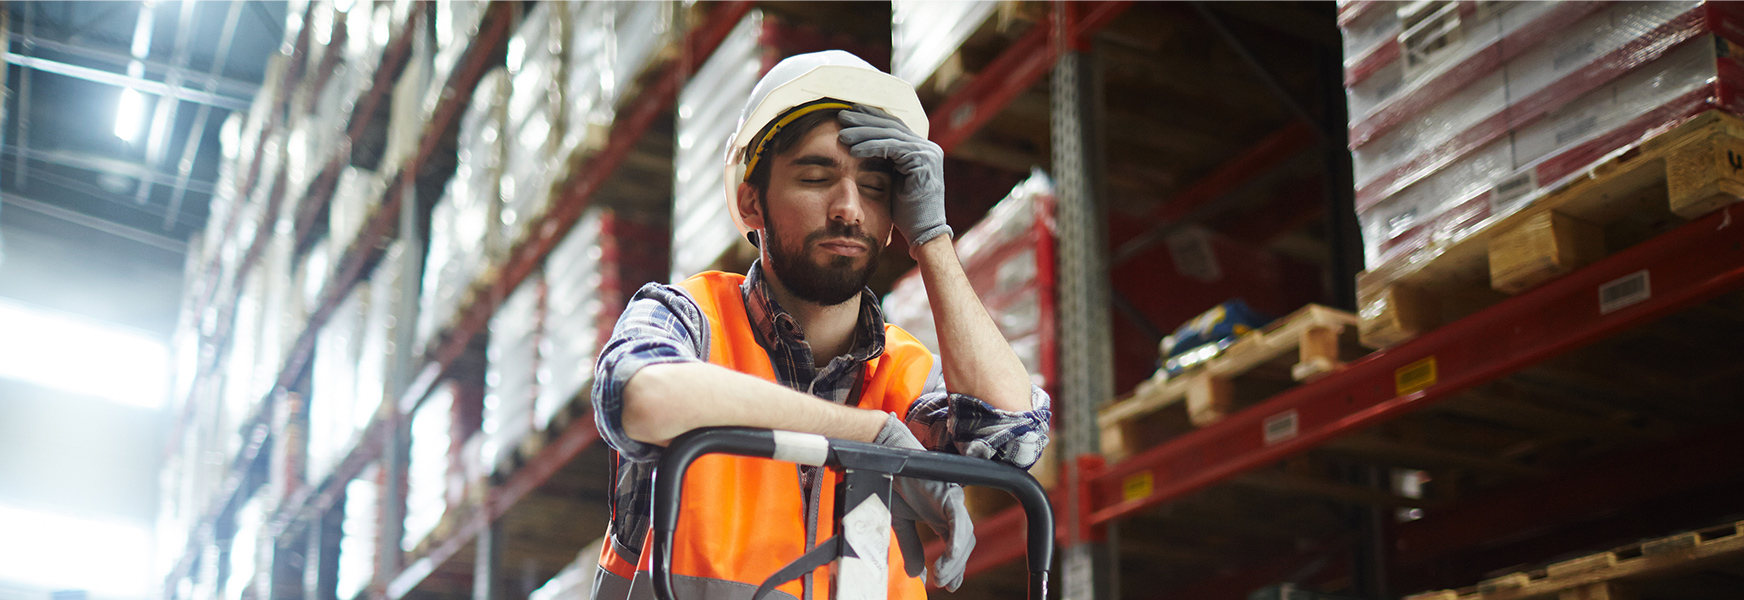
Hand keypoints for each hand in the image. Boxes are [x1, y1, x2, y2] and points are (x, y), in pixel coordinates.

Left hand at [838, 105, 952, 254]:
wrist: (923, 233)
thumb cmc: (906, 214)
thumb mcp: (892, 182)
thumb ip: (884, 163)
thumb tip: (860, 148)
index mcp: (921, 149)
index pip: (893, 127)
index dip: (870, 119)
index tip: (849, 116)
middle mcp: (927, 147)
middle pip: (890, 126)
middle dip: (864, 120)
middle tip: (841, 115)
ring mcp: (927, 152)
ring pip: (889, 134)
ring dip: (863, 133)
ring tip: (841, 135)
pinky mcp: (922, 160)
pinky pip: (891, 147)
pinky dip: (870, 147)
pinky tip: (852, 150)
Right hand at [872, 413, 974, 589]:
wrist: (884, 462)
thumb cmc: (892, 486)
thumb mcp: (900, 524)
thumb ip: (910, 548)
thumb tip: (917, 574)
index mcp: (940, 518)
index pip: (954, 547)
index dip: (954, 567)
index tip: (949, 585)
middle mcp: (950, 511)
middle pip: (964, 544)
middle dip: (957, 566)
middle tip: (946, 584)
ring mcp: (952, 502)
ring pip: (966, 535)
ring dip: (956, 559)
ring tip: (942, 576)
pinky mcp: (949, 494)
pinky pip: (959, 519)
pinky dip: (957, 538)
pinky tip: (951, 553)